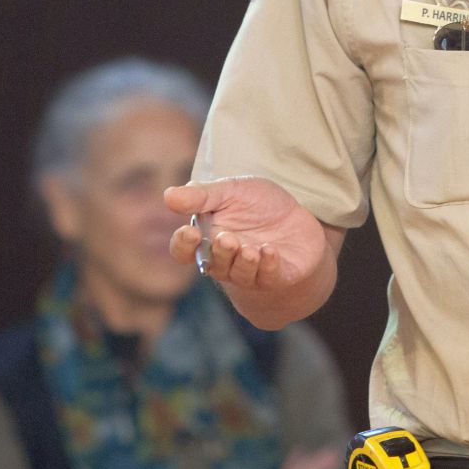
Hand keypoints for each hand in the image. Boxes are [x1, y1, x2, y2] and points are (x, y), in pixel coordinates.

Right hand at [165, 177, 331, 293]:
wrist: (300, 220)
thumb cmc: (259, 206)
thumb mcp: (233, 191)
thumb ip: (203, 195)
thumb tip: (168, 196)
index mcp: (207, 238)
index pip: (183, 250)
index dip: (183, 245)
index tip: (190, 232)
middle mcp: (224, 260)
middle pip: (212, 264)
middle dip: (219, 252)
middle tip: (227, 238)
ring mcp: (250, 271)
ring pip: (238, 273)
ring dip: (242, 261)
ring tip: (249, 249)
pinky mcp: (276, 276)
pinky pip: (267, 277)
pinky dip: (268, 265)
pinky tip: (270, 251)